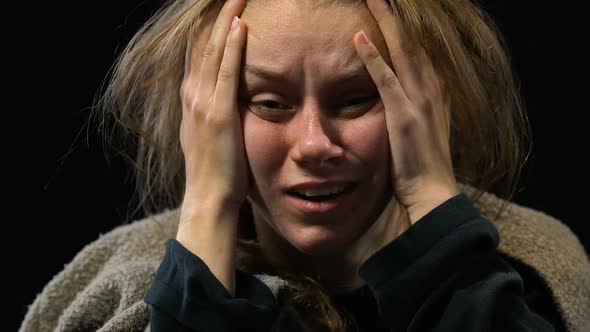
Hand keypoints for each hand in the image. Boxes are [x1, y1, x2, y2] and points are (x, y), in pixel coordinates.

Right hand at [179, 0, 247, 212]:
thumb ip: (212, 110)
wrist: (208, 196)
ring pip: (213, 50)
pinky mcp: (219, 113)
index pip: (197, 51)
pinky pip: (226, 72)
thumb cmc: (214, 169)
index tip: (221, 4)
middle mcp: (191, 95)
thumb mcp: (208, 133)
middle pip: (202, 42)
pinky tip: (240, 25)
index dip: (208, 25)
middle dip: (216, 13)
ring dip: (226, 19)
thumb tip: (223, 97)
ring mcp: (202, 103)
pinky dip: (232, 46)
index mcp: (190, 98)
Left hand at [354, 0, 458, 224]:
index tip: (394, 7)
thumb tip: (405, 99)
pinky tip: (359, 38)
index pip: (421, 51)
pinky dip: (373, 57)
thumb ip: (416, 109)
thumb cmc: (423, 166)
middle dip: (398, 15)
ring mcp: (419, 102)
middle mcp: (431, 91)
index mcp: (435, 93)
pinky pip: (386, 79)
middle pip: (414, 42)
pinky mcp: (403, 116)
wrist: (432, 194)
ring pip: (402, 51)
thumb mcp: (422, 130)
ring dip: (387, 23)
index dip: (408, 28)